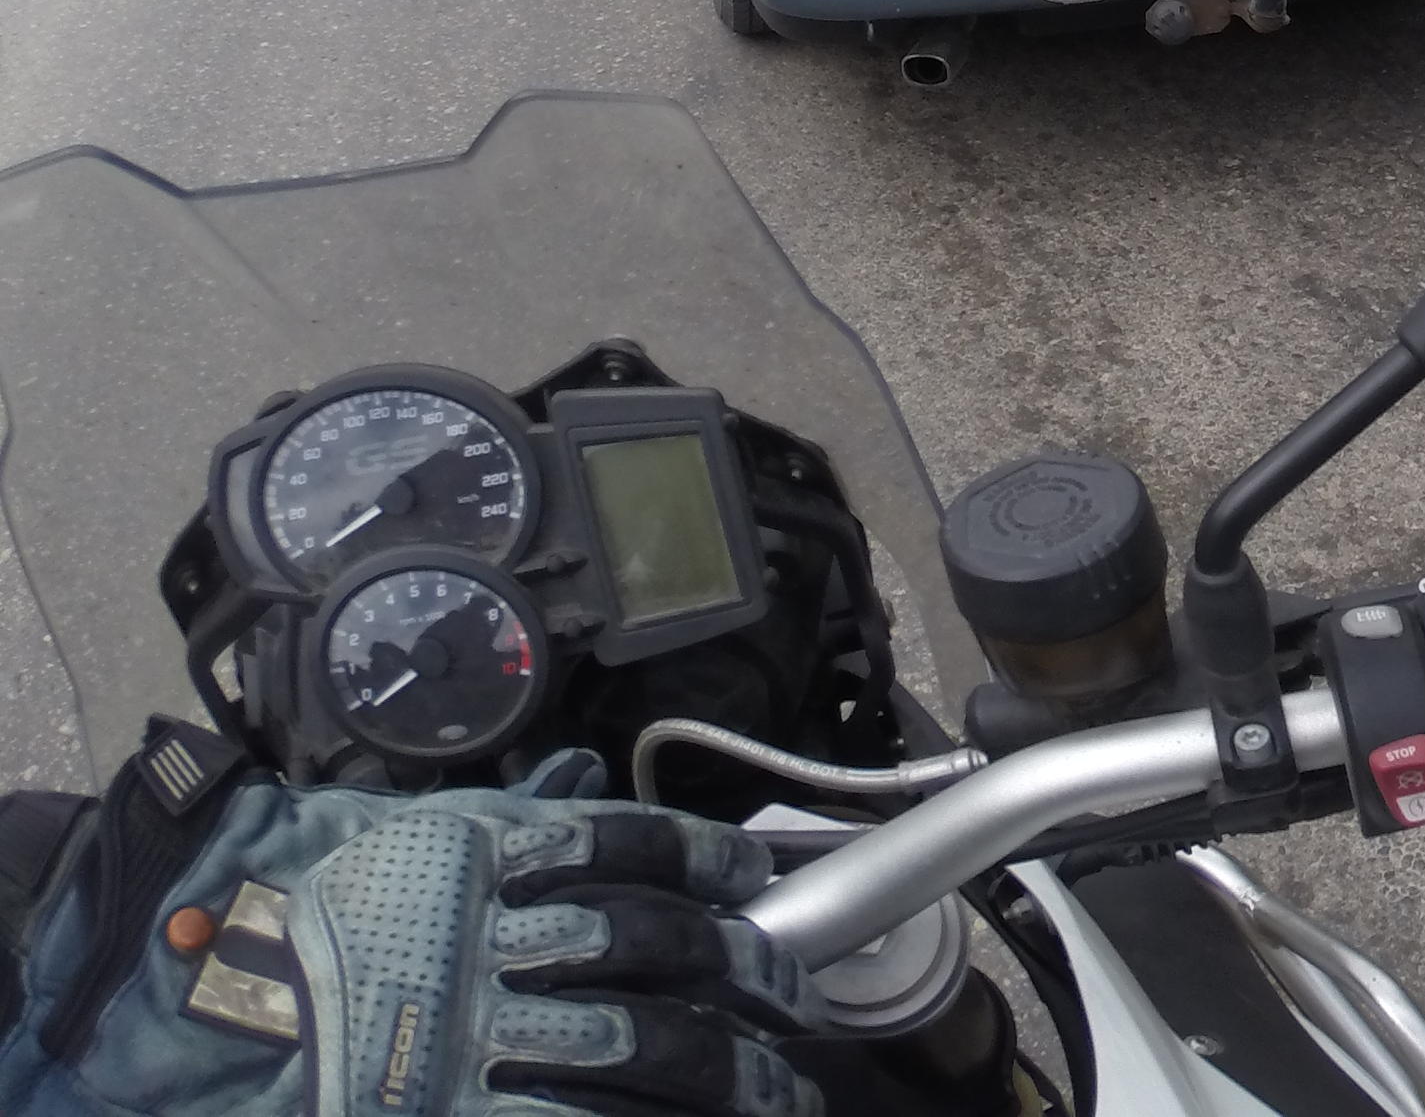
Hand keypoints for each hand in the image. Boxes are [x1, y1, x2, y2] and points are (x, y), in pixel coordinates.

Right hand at [288, 799, 817, 1116]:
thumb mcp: (400, 836)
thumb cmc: (288, 904)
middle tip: (802, 1007)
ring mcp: (478, 1036)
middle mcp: (500, 940)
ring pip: (642, 1049)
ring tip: (784, 1096)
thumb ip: (502, 817)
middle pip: (662, 953)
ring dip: (728, 1076)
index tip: (756, 877)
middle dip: (749, 981)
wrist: (183, 986)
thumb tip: (579, 780)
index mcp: (490, 858)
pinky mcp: (452, 1114)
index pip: (632, 847)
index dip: (709, 862)